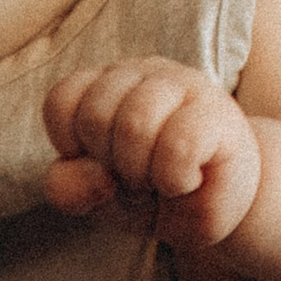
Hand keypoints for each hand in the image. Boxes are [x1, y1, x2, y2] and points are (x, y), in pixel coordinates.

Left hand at [44, 60, 261, 247]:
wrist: (218, 206)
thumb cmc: (153, 193)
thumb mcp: (97, 199)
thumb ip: (69, 189)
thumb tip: (96, 176)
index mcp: (105, 86)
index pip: (62, 100)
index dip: (72, 147)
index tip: (101, 165)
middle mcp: (142, 74)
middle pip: (95, 115)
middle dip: (109, 165)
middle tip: (137, 178)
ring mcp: (182, 86)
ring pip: (135, 123)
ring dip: (141, 173)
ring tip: (159, 180)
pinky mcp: (216, 113)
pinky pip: (179, 145)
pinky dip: (173, 179)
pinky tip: (184, 181)